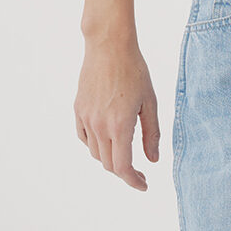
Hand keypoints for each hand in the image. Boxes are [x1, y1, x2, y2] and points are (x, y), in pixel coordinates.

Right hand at [74, 39, 159, 190]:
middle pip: (109, 164)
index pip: (123, 167)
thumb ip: (152, 133)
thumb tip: (153, 160)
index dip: (133, 181)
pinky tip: (106, 138)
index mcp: (120, 125)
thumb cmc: (134, 70)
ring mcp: (85, 118)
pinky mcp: (78, 110)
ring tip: (125, 150)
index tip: (144, 184)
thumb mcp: (149, 101)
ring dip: (110, 158)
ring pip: (96, 153)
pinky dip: (95, 145)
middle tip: (139, 170)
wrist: (109, 46)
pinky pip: (84, 138)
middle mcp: (99, 126)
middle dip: (124, 171)